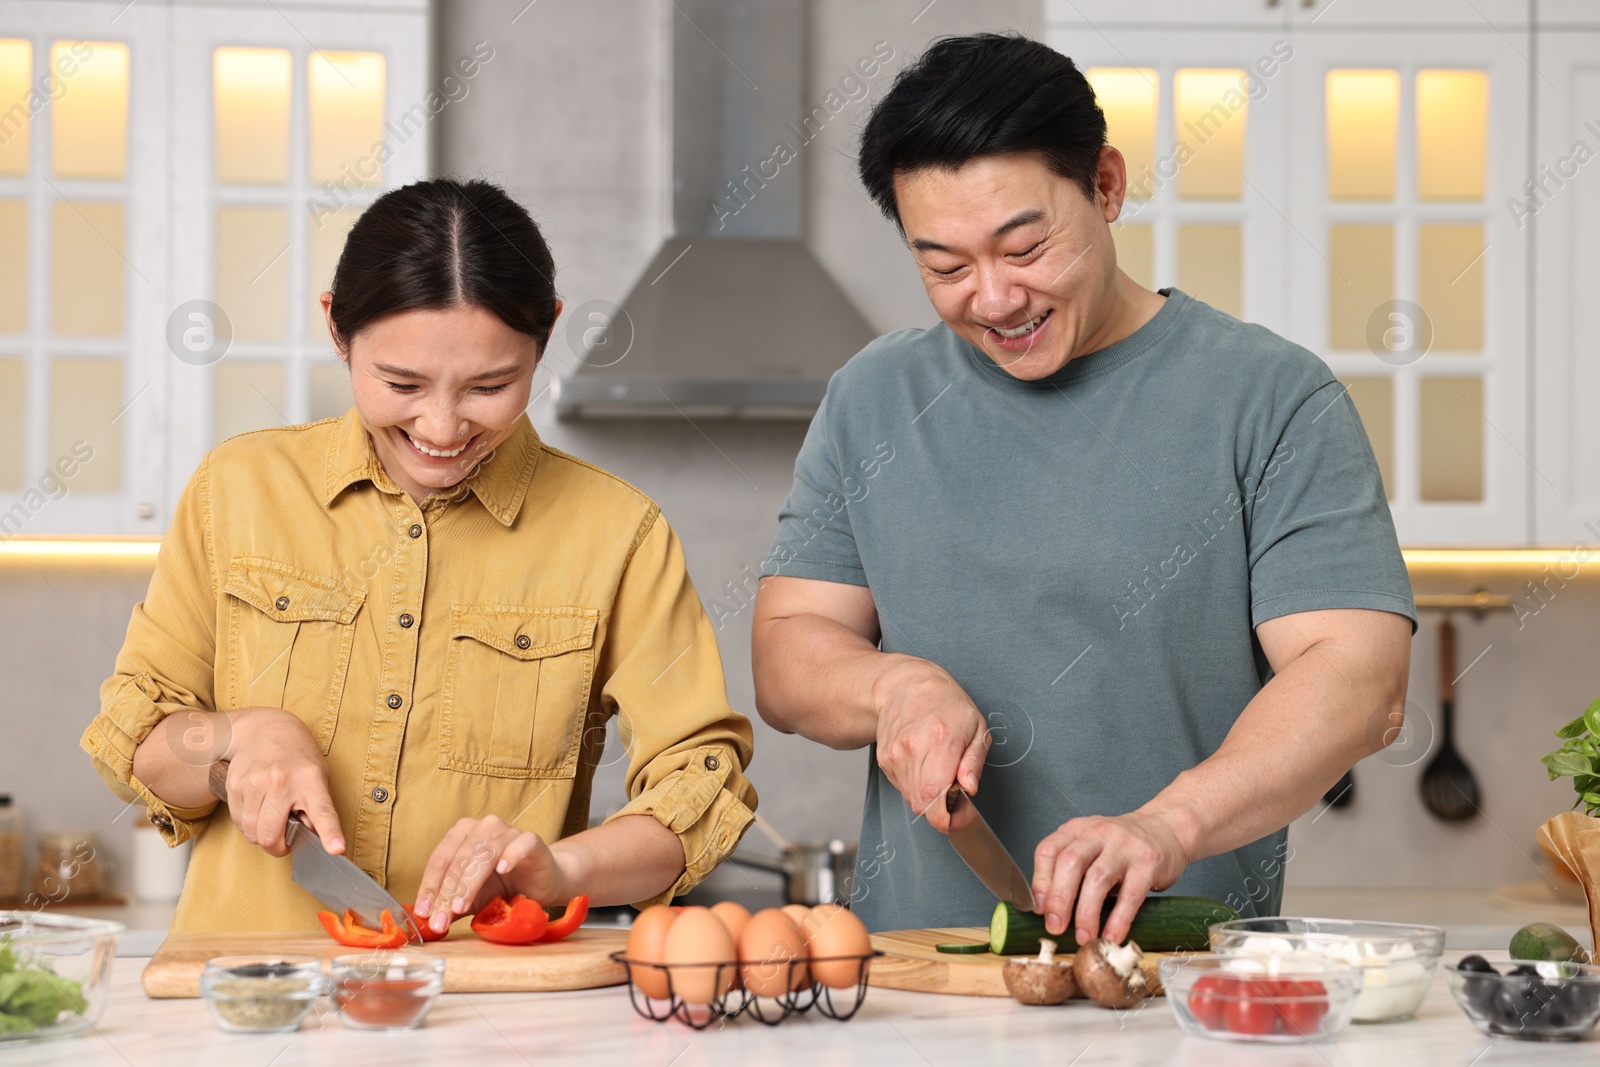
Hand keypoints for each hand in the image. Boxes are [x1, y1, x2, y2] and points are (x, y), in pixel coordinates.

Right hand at [218, 707, 344, 857]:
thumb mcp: (318, 775)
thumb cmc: (297, 757)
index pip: (322, 812)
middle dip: (277, 848)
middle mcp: (281, 781)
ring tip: (271, 821)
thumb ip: (317, 807)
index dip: (330, 834)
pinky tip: (257, 809)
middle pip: (270, 835)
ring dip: (261, 836)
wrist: (265, 729)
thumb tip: (314, 838)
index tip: (336, 850)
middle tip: (285, 842)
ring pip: (251, 833)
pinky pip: (238, 821)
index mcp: (310, 780)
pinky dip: (248, 824)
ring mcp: (255, 783)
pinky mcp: (235, 785)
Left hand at [412, 815, 574, 935]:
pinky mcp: (531, 840)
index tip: (424, 912)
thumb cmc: (501, 887)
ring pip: (484, 854)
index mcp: (462, 833)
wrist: (538, 884)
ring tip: (461, 906)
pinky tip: (502, 870)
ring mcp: (508, 831)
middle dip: (447, 892)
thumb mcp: (469, 899)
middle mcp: (483, 827)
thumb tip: (427, 920)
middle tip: (441, 918)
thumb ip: (448, 905)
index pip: (440, 860)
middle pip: (459, 858)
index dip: (430, 887)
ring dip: (469, 883)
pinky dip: (510, 856)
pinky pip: (519, 845)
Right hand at [872, 657, 989, 832]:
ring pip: (913, 799)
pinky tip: (925, 766)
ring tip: (941, 773)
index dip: (947, 817)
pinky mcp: (885, 760)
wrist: (906, 685)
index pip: (934, 794)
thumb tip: (969, 789)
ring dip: (930, 798)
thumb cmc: (947, 704)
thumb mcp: (976, 727)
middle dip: (943, 810)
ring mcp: (894, 755)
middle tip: (957, 794)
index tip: (960, 817)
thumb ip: (974, 762)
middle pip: (922, 804)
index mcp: (939, 740)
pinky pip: (904, 788)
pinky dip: (917, 786)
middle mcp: (911, 749)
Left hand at [1031, 811, 1190, 944]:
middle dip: (1059, 900)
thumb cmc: (1120, 847)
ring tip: (1083, 937)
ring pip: (1097, 879)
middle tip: (1055, 927)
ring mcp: (1124, 846)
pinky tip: (1111, 936)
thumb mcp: (1090, 849)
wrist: (1165, 829)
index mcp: (1077, 829)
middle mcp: (1098, 832)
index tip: (1039, 910)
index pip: (1048, 851)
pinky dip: (1119, 920)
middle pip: (1070, 863)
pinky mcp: (1148, 863)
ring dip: (1087, 914)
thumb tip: (1047, 910)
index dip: (1040, 882)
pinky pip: (1130, 895)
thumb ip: (1069, 871)